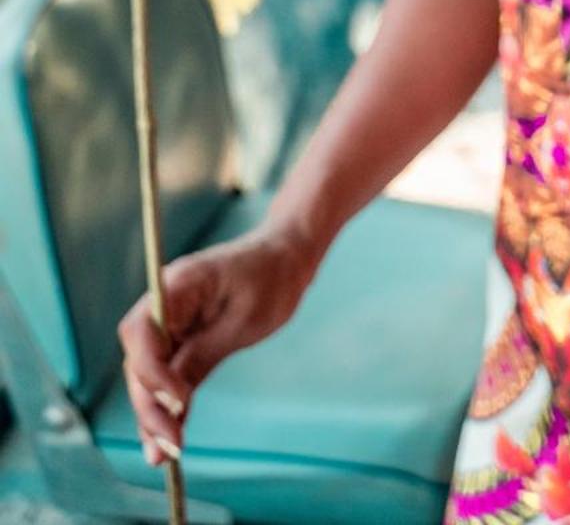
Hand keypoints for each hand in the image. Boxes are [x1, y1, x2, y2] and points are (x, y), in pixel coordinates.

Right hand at [117, 222, 317, 465]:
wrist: (287, 256)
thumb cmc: (271, 278)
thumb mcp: (243, 321)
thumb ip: (202, 356)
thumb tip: (170, 401)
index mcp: (177, 285)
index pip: (142, 331)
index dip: (151, 371)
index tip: (178, 402)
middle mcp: (164, 304)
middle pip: (139, 360)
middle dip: (150, 405)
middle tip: (170, 446)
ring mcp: (170, 323)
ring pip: (147, 374)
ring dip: (152, 414)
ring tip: (163, 456)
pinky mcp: (181, 340)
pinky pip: (165, 376)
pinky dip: (165, 406)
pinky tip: (166, 441)